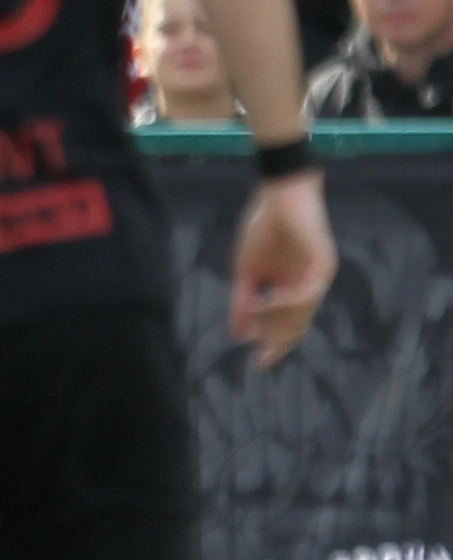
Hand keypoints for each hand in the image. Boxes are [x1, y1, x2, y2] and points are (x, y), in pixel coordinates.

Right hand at [227, 173, 334, 366]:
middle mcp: (307, 286)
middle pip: (296, 324)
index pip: (283, 324)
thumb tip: (236, 334)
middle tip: (262, 359)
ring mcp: (316, 276)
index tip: (256, 363)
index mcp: (289, 289)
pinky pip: (308, 292)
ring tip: (257, 323)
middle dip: (278, 342)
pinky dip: (289, 301)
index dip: (271, 344)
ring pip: (303, 312)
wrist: (276, 196)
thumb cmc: (261, 229)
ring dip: (279, 321)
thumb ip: (241, 302)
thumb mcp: (245, 272)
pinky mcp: (322, 264)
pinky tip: (269, 302)